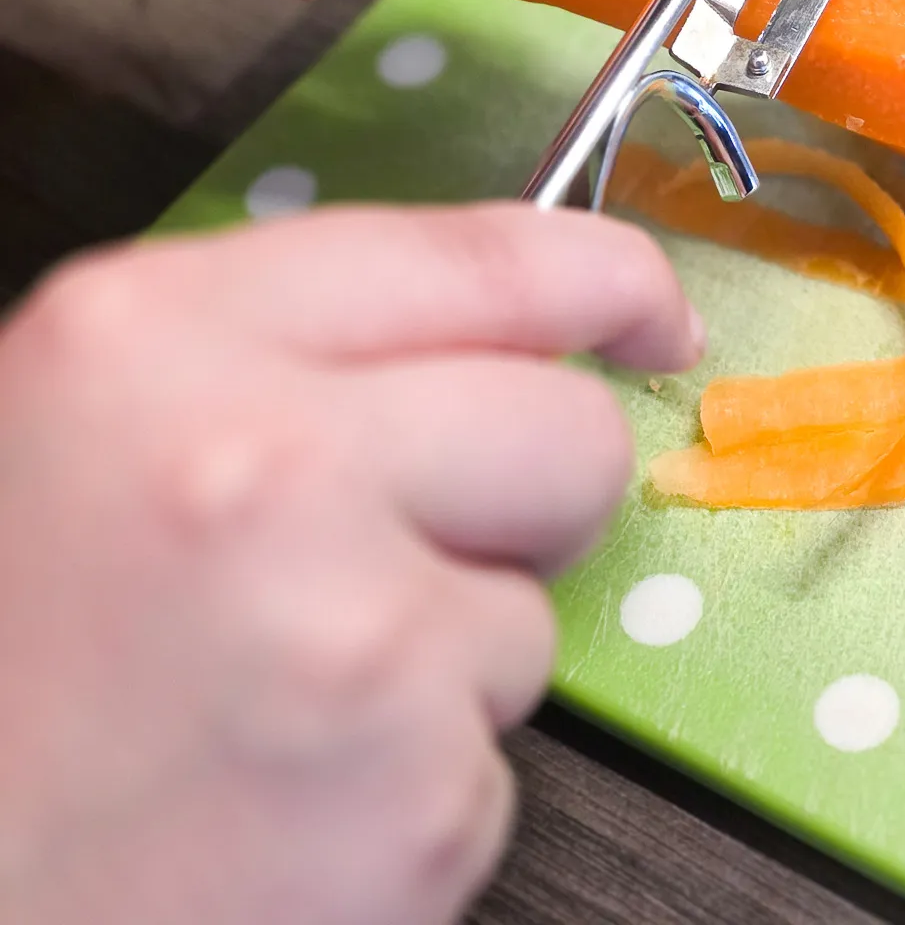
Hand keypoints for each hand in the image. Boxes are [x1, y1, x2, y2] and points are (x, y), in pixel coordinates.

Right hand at [0, 204, 700, 924]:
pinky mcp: (413, 805)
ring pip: (534, 618)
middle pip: (569, 432)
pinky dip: (412, 799)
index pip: (487, 258)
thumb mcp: (75, 436)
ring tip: (272, 719)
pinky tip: (278, 818)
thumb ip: (269, 360)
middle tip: (399, 569)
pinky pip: (492, 769)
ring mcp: (353, 639)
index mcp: (157, 341)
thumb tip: (486, 342)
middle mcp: (264, 464)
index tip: (656, 319)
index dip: (610, 280)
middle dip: (529, 501)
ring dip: (440, 673)